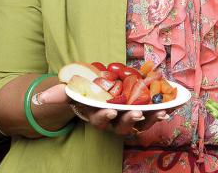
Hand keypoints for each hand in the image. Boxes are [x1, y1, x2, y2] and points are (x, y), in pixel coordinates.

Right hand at [32, 82, 168, 136]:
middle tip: (137, 112)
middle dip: (130, 120)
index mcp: (97, 117)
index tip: (110, 110)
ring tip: (162, 111)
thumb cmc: (83, 94)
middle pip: (123, 125)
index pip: (100, 120)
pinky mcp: (143, 112)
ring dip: (152, 118)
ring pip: (141, 123)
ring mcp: (129, 118)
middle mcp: (114, 121)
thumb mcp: (70, 92)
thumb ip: (58, 94)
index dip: (105, 117)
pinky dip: (165, 108)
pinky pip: (154, 113)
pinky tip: (175, 103)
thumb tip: (41, 97)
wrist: (98, 93)